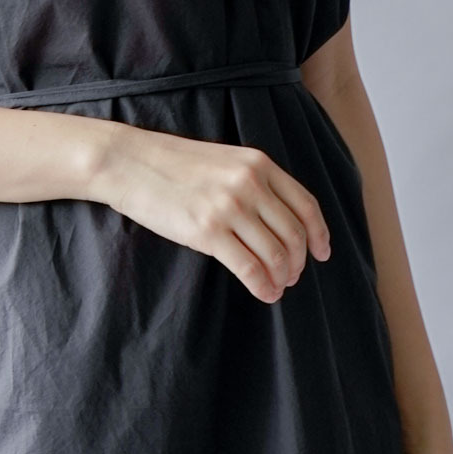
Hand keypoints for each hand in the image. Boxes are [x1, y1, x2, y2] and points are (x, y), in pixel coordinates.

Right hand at [89, 120, 330, 302]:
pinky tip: (264, 292)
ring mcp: (229, 207)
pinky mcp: (207, 231)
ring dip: (282, 277)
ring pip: (275, 254)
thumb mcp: (224, 161)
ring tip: (277, 287)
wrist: (130, 162)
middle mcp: (250, 183)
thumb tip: (277, 220)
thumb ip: (253, 182)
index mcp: (258, 164)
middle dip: (299, 262)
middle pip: (294, 233)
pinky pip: (250, 268)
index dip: (319, 234)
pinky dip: (263, 286)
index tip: (322, 252)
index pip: (305, 204)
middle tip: (292, 276)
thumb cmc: (173, 164)